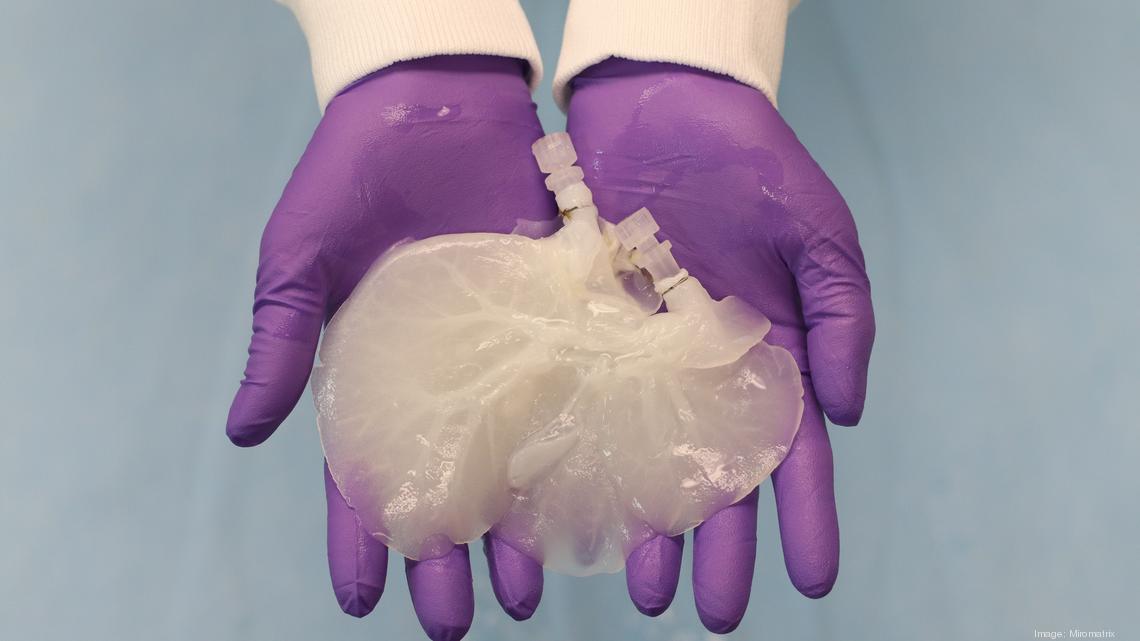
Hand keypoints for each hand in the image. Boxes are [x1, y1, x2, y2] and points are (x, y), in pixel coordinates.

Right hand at [226, 56, 550, 640]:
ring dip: (517, 526)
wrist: (435, 95)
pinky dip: (584, 448)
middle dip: (447, 556)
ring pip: (514, 456)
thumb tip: (241, 433)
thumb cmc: (350, 172)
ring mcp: (507, 350)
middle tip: (455, 623)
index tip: (362, 601)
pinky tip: (596, 503)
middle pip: (447, 482)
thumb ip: (278, 340)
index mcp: (376, 370)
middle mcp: (446, 374)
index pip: (362, 470)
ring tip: (526, 592)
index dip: (360, 535)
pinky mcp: (562, 315)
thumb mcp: (301, 256)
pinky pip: (576, 392)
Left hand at [566, 59, 874, 630]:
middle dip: (719, 547)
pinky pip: (580, 407)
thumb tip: (849, 417)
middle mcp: (705, 374)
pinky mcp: (582, 335)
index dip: (808, 518)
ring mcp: (640, 362)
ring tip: (641, 586)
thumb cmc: (754, 164)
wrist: (662, 105)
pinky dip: (576, 457)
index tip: (814, 583)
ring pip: (646, 458)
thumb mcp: (819, 234)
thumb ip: (843, 321)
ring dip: (649, 524)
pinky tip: (568, 508)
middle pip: (716, 476)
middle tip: (710, 612)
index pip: (796, 454)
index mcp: (772, 357)